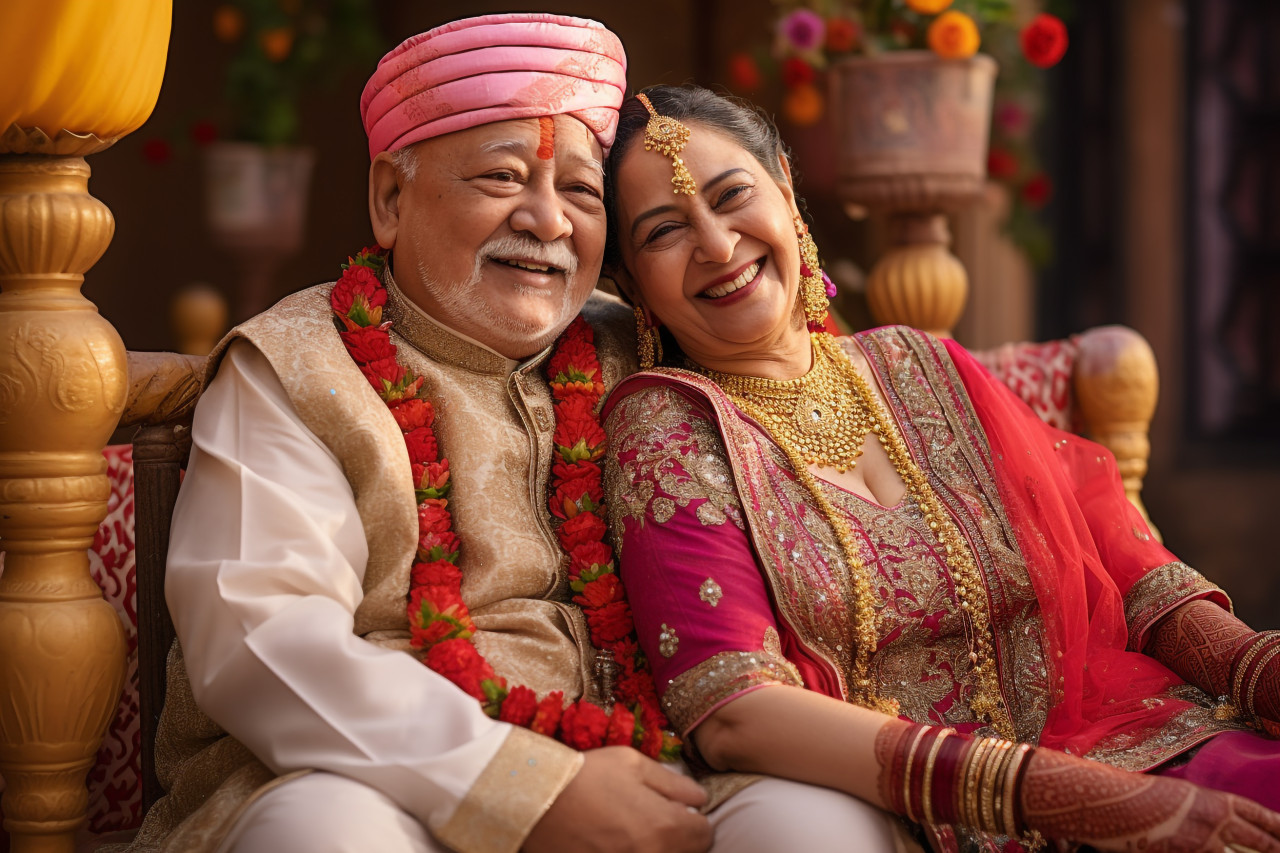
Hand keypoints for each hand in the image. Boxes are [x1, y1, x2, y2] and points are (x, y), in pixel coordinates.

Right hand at [523, 747, 711, 852]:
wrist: (535, 801)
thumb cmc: (585, 776)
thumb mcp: (632, 763)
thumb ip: (672, 783)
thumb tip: (700, 799)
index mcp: (665, 826)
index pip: (704, 835)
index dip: (693, 821)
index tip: (675, 812)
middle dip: (678, 839)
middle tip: (651, 821)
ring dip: (656, 848)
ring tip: (631, 832)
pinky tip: (614, 843)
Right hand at [1022, 747, 1279, 852]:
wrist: (1106, 802)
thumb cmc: (1132, 796)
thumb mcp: (1171, 798)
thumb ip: (1195, 811)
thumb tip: (1213, 827)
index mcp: (1210, 800)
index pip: (1255, 813)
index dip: (1274, 824)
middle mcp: (1212, 821)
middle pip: (1257, 840)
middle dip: (1273, 846)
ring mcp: (1200, 843)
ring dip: (1251, 852)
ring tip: (1265, 852)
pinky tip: (1217, 852)